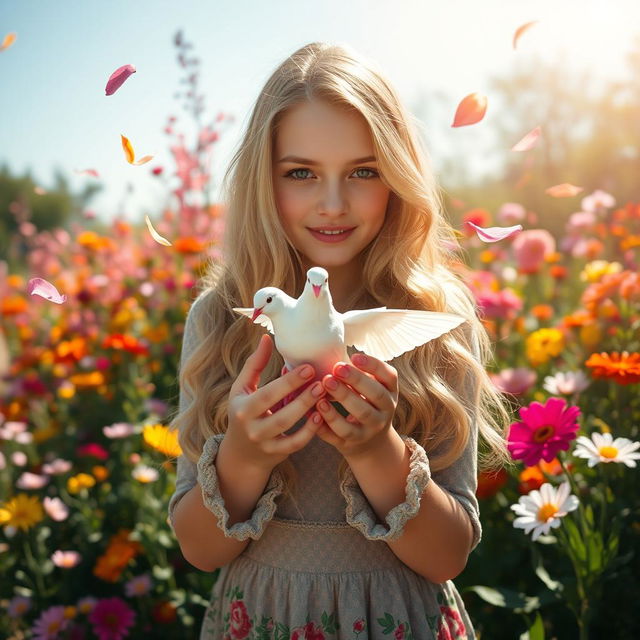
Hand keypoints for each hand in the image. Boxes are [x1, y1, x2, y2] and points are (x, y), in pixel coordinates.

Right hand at [225, 334, 326, 471]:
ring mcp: (264, 443)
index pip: (267, 394)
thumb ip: (254, 364)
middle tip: (322, 381)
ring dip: (308, 411)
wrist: (241, 452)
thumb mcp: (242, 388)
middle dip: (302, 397)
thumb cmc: (244, 410)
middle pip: (280, 413)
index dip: (288, 382)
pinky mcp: (276, 453)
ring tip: (323, 394)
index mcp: (243, 408)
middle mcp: (252, 428)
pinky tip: (321, 416)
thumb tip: (267, 337)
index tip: (308, 367)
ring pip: (289, 428)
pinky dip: (309, 432)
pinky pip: (295, 444)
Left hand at [314, 353, 398, 459]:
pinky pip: (341, 434)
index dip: (374, 366)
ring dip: (343, 399)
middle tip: (336, 367)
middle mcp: (385, 411)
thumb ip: (358, 372)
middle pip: (376, 395)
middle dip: (356, 380)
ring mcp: (371, 429)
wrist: (369, 444)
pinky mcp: (353, 444)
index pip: (389, 376)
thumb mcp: (371, 388)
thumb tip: (329, 349)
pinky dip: (327, 423)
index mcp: (390, 392)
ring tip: (324, 386)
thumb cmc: (365, 404)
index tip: (354, 356)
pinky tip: (315, 410)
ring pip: (360, 415)